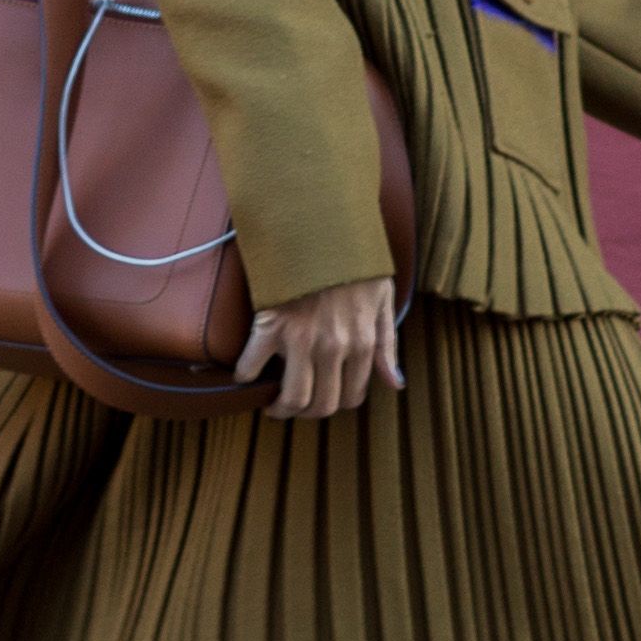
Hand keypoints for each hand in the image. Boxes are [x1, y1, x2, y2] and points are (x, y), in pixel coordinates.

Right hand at [234, 275, 403, 422]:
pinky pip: (252, 366)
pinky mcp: (270, 326)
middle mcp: (333, 348)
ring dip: (280, 408)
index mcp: (361, 343)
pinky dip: (246, 376)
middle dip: (308, 412)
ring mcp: (301, 340)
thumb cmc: (354, 263)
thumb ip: (387, 346)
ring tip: (273, 403)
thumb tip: (395, 383)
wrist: (322, 228)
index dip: (337, 403)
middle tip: (296, 405)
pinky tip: (247, 375)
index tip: (324, 398)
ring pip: (292, 397)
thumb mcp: (383, 301)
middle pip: (320, 404)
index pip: (351, 396)